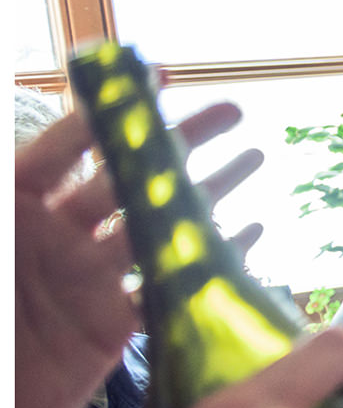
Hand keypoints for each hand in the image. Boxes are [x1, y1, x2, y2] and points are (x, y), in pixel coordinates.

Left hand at [13, 102, 261, 407]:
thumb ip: (8, 186)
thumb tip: (21, 122)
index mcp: (14, 207)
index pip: (68, 145)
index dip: (113, 113)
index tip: (157, 78)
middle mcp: (53, 236)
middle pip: (127, 177)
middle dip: (180, 144)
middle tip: (230, 114)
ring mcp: (85, 281)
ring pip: (158, 227)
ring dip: (208, 193)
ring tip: (253, 160)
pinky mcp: (108, 329)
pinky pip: (168, 290)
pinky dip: (213, 263)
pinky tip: (250, 237)